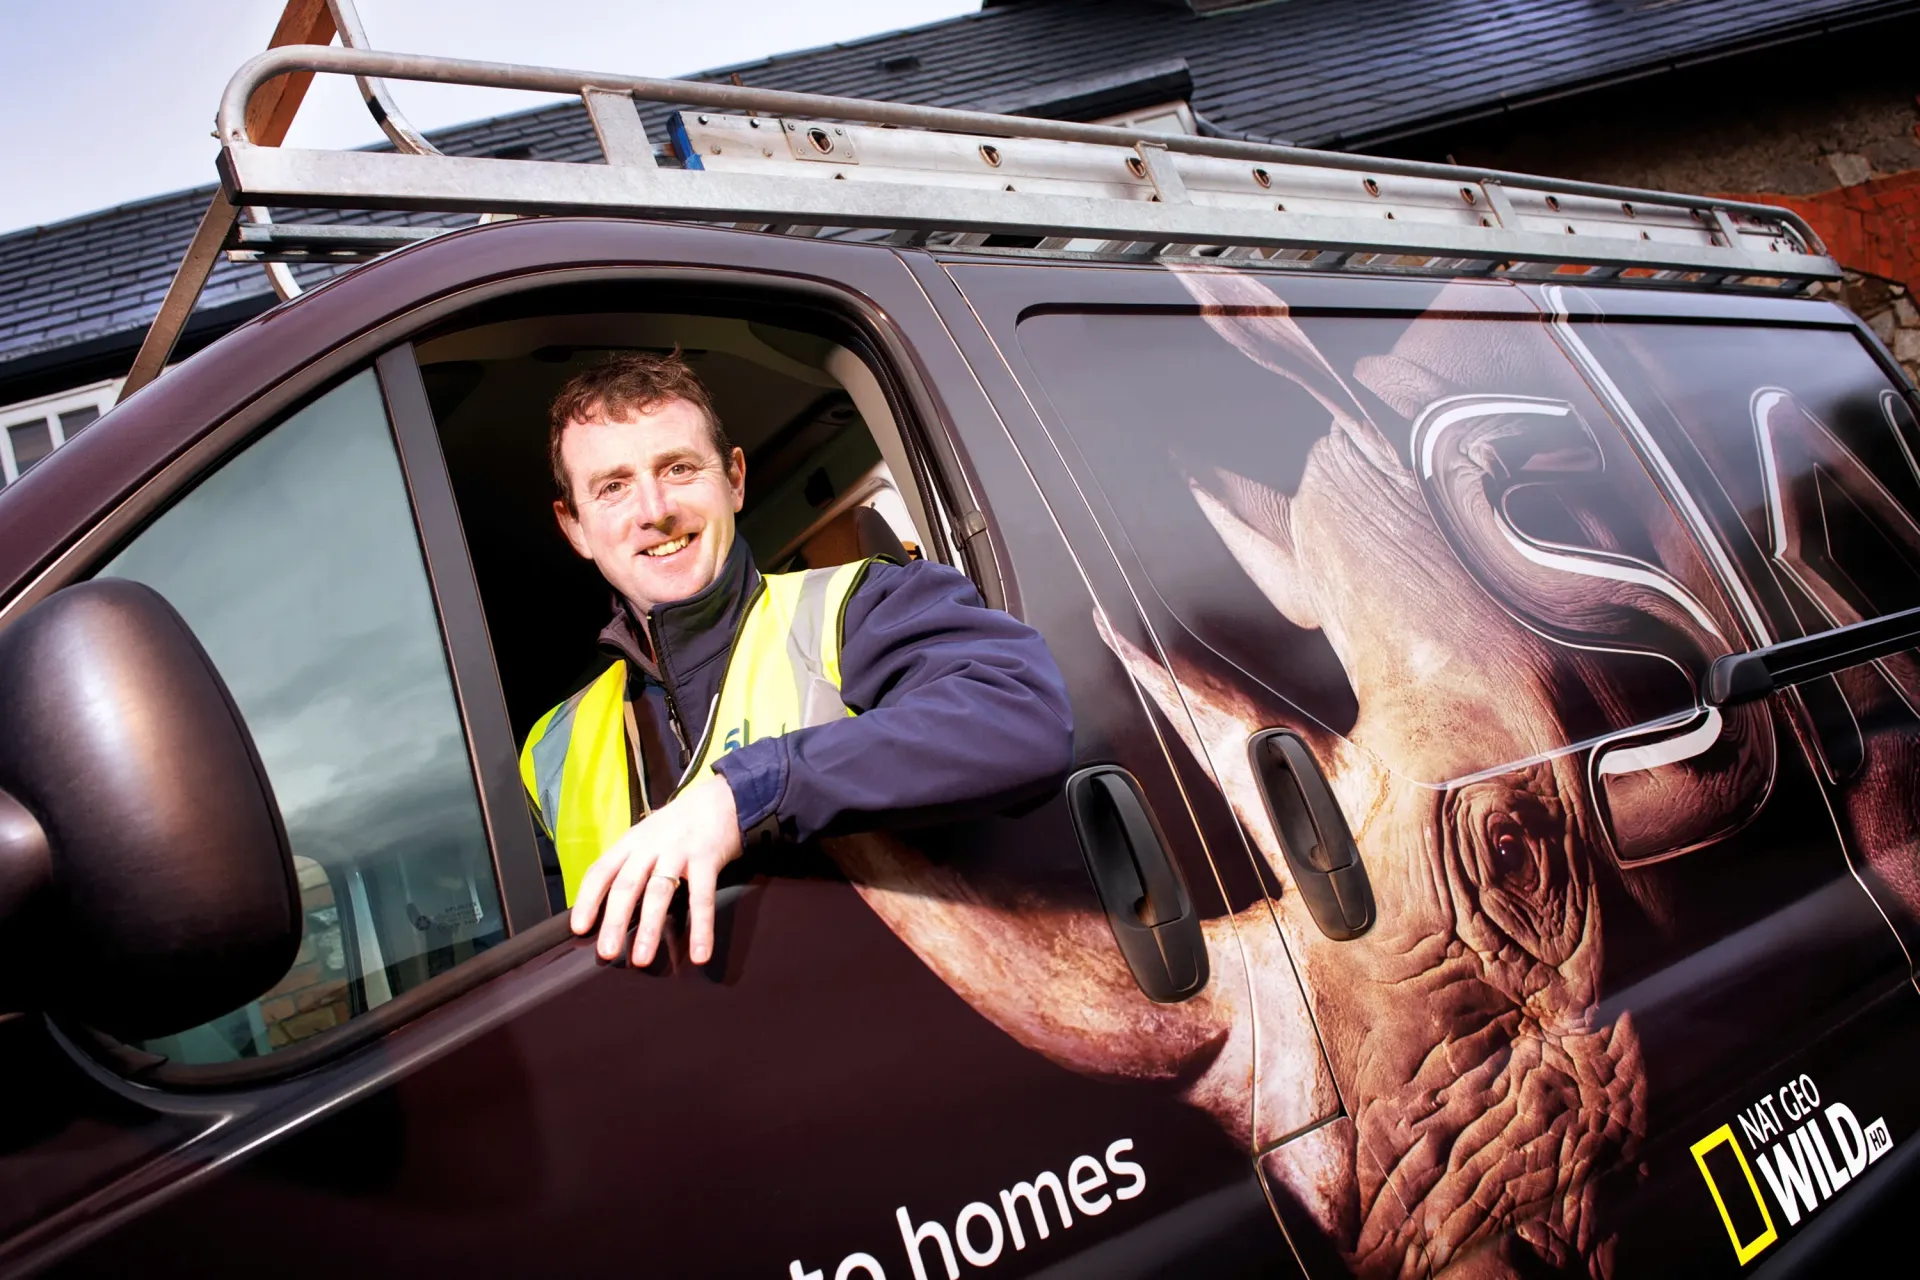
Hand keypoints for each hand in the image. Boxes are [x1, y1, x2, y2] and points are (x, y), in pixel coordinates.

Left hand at [569, 773, 743, 966]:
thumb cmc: (680, 825)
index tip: (580, 928)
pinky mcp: (707, 859)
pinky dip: (701, 928)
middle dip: (614, 921)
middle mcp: (650, 846)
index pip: (601, 870)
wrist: (722, 799)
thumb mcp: (647, 836)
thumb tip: (608, 905)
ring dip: (649, 928)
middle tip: (607, 953)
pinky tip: (700, 952)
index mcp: (631, 842)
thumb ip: (631, 863)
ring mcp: (678, 852)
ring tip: (642, 959)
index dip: (587, 899)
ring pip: (658, 892)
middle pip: (626, 885)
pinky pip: (702, 897)